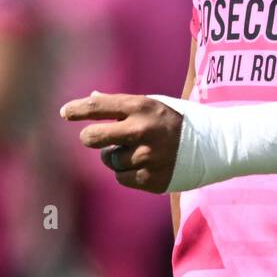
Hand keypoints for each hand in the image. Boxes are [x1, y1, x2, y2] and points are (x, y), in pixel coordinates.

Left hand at [59, 91, 183, 193]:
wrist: (212, 145)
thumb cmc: (176, 121)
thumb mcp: (152, 104)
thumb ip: (120, 104)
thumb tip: (91, 96)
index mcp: (141, 107)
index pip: (99, 106)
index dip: (77, 109)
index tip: (64, 112)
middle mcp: (141, 131)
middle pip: (93, 137)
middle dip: (89, 137)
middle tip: (92, 137)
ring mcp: (146, 157)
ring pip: (109, 160)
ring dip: (116, 157)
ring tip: (139, 150)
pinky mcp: (150, 179)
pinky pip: (122, 178)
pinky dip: (129, 172)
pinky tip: (146, 165)